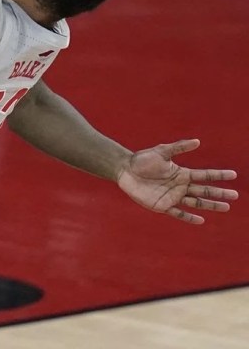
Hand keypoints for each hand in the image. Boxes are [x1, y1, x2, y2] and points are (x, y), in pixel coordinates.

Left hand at [117, 139, 238, 224]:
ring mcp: (172, 197)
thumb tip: (198, 141)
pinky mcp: (162, 206)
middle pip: (204, 191)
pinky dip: (189, 217)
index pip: (204, 175)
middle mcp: (180, 186)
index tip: (234, 174)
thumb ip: (178, 147)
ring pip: (196, 203)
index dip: (218, 175)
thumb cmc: (142, 160)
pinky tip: (201, 220)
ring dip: (210, 205)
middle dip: (219, 193)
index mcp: (181, 173)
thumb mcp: (161, 151)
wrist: (125, 170)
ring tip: (225, 207)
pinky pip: (178, 213)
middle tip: (235, 196)